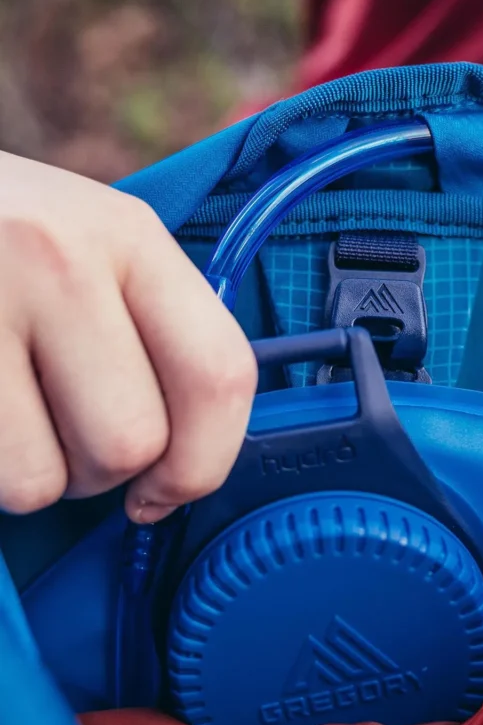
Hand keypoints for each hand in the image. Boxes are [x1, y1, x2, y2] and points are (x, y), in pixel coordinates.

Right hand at [0, 151, 255, 518]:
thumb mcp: (87, 246)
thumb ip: (151, 333)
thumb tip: (185, 464)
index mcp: (127, 235)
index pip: (219, 372)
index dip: (205, 460)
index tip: (166, 489)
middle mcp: (59, 260)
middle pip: (131, 443)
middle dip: (99, 470)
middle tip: (60, 430)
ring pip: (45, 481)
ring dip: (31, 476)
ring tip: (7, 414)